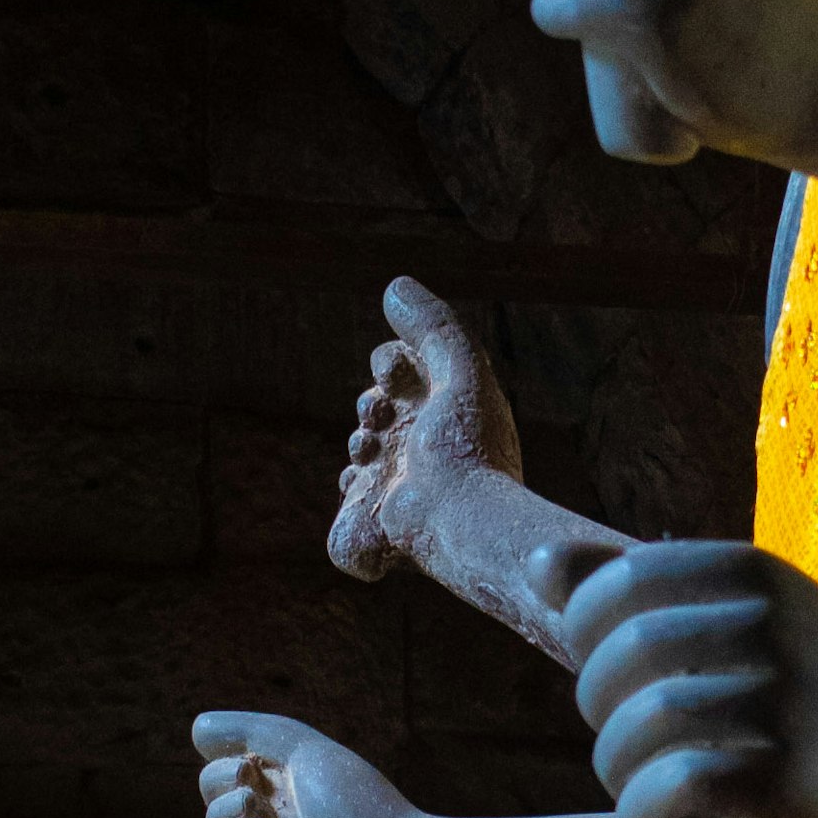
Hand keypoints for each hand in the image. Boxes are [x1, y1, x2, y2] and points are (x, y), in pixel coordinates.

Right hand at [327, 277, 521, 588]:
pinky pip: (346, 513)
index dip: (389, 366)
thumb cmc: (470, 448)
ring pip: (360, 456)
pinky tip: (368, 490)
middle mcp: (425, 452)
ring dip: (360, 445)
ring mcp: (400, 492)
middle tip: (381, 418)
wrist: (461, 520)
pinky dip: (351, 500)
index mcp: (448, 416)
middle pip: (374, 410)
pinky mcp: (374, 531)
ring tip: (375, 451)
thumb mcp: (461, 370)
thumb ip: (433, 326)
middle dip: (370, 405)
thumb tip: (394, 286)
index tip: (393, 377)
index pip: (402, 374)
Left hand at [565, 535, 817, 817]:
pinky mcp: (787, 784)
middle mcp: (769, 624)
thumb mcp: (744, 625)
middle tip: (640, 758)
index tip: (627, 691)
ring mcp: (783, 702)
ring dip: (622, 782)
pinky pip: (668, 790)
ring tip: (653, 803)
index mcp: (753, 571)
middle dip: (604, 719)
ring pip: (636, 731)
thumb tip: (539, 567)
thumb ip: (639, 594)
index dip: (590, 650)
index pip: (610, 592)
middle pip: (615, 663)